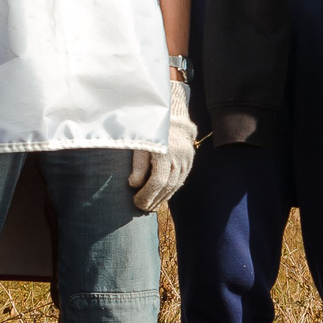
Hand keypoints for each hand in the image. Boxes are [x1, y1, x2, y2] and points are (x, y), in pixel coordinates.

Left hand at [130, 80, 196, 211]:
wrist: (172, 114)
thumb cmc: (151, 128)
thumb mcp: (140, 143)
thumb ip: (138, 165)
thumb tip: (134, 184)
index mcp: (165, 153)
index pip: (157, 181)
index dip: (146, 194)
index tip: (136, 202)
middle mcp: (178, 158)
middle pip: (167, 186)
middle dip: (153, 199)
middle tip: (141, 208)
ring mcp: (186, 159)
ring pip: (176, 184)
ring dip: (163, 197)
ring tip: (151, 206)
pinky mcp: (189, 159)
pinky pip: (181, 179)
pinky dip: (172, 190)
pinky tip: (163, 197)